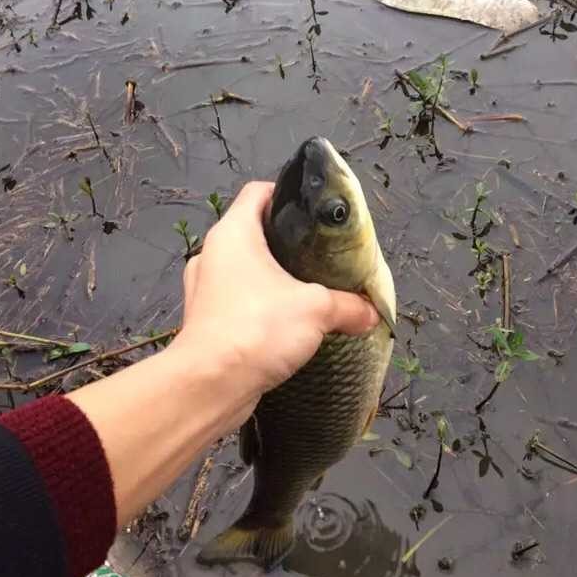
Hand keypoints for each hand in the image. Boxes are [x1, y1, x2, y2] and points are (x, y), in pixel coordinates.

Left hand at [169, 181, 378, 405]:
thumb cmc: (258, 328)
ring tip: (306, 291)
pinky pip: (236, 302)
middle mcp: (213, 254)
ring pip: (243, 270)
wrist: (210, 385)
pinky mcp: (205, 321)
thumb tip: (371, 313)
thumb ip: (348, 305)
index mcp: (233, 233)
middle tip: (320, 255)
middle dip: (286, 243)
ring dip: (271, 278)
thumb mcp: (316, 309)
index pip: (258, 192)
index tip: (314, 211)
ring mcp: (204, 289)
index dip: (287, 193)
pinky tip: (285, 324)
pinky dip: (258, 307)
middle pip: (252, 232)